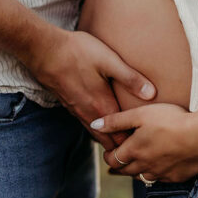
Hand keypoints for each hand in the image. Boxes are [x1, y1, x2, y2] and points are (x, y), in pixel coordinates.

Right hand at [24, 28, 155, 150]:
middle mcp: (89, 115)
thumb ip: (130, 78)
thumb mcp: (109, 60)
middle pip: (109, 142)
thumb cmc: (78, 52)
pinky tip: (103, 120)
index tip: (148, 140)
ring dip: (110, 139)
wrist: (44, 50)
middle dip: (123, 147)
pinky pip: (87, 124)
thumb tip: (152, 94)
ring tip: (124, 138)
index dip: (134, 142)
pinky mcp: (69, 105)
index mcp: (102, 107)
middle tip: (139, 144)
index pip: (121, 138)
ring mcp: (77, 111)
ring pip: (97, 135)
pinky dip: (98, 129)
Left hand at [92, 103, 197, 182]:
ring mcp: (161, 173)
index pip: (113, 159)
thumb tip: (94, 124)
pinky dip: (155, 173)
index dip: (108, 155)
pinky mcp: (176, 176)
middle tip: (116, 161)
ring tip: (134, 165)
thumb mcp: (140, 114)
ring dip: (136, 171)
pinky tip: (158, 166)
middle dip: (119, 166)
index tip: (108, 150)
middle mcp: (145, 166)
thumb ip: (116, 120)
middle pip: (126, 171)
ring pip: (143, 177)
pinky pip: (161, 178)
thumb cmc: (169, 120)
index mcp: (133, 151)